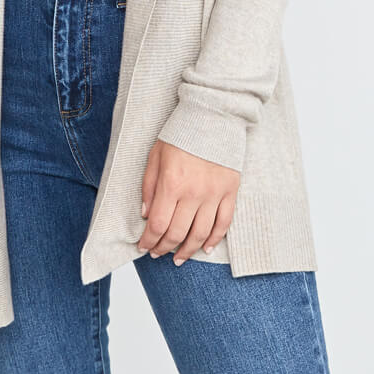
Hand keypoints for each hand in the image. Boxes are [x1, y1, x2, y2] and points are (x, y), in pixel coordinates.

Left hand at [137, 139, 239, 265]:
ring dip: (188, 250)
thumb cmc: (181, 134)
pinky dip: (214, 239)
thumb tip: (146, 215)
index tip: (144, 247)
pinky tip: (205, 248)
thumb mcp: (155, 155)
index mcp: (171, 183)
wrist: (212, 115)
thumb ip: (149, 186)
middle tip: (158, 254)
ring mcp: (214, 194)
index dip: (149, 241)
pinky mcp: (230, 191)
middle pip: (177, 234)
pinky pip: (224, 223)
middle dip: (164, 248)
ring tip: (179, 258)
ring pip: (200, 234)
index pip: (157, 224)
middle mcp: (193, 193)